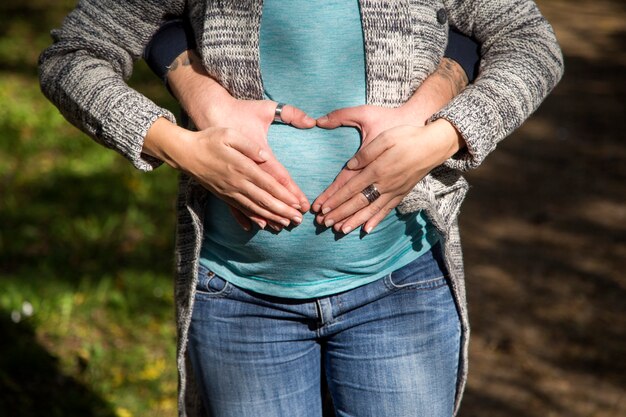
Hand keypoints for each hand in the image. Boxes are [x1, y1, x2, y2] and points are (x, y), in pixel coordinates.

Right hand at [167, 50, 314, 229]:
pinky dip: (251, 219)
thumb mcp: (229, 134)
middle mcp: (236, 182)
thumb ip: (248, 145)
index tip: (297, 203)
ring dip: (271, 217)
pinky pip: (239, 210)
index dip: (284, 195)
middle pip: (264, 200)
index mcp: (241, 166)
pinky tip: (260, 226)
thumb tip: (264, 156)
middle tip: (298, 220)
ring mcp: (229, 191)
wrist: (184, 153)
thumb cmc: (209, 139)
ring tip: (285, 224)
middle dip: (283, 211)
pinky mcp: (222, 196)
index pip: (268, 184)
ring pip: (253, 208)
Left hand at [314, 120, 463, 234]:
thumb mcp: (385, 137)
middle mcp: (385, 184)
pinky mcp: (402, 193)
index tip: (323, 208)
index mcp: (377, 169)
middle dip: (340, 214)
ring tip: (340, 230)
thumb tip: (350, 166)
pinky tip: (366, 229)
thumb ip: (366, 153)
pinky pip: (386, 210)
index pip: (351, 188)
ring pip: (371, 210)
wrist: (434, 145)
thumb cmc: (407, 136)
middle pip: (358, 203)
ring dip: (354, 221)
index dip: (336, 199)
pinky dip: (375, 220)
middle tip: (324, 223)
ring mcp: (394, 191)